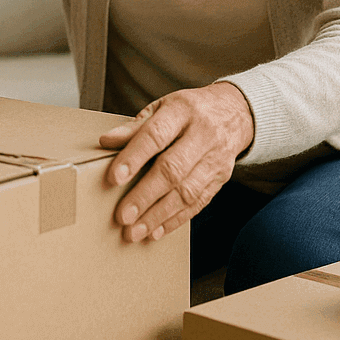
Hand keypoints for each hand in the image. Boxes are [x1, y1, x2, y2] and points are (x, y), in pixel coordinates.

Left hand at [97, 83, 253, 243]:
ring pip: (187, 191)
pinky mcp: (221, 178)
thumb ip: (135, 127)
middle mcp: (203, 135)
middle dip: (145, 196)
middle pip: (173, 169)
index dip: (134, 157)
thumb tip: (106, 142)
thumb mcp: (162, 108)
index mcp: (182, 111)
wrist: (234, 111)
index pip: (156, 136)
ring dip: (159, 215)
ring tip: (135, 231)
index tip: (114, 178)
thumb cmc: (189, 111)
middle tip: (123, 216)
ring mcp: (215, 158)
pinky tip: (156, 231)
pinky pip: (199, 203)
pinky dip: (176, 219)